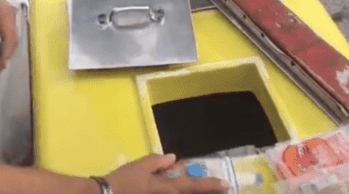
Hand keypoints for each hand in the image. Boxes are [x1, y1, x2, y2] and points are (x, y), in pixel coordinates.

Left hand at [0, 0, 17, 74]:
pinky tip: (2, 52)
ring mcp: (10, 12)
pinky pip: (10, 31)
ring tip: (0, 64)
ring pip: (13, 35)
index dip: (5, 55)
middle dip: (7, 55)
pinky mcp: (6, 14)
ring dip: (8, 50)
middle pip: (13, 38)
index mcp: (3, 13)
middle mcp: (10, 13)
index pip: (8, 38)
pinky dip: (7, 43)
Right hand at [107, 154, 227, 193]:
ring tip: (202, 187)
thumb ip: (157, 162)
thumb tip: (173, 159)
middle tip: (221, 187)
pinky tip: (177, 184)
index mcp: (165, 188)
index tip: (224, 184)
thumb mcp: (139, 166)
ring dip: (192, 191)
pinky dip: (178, 191)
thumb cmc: (123, 181)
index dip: (209, 185)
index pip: (192, 186)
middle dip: (205, 191)